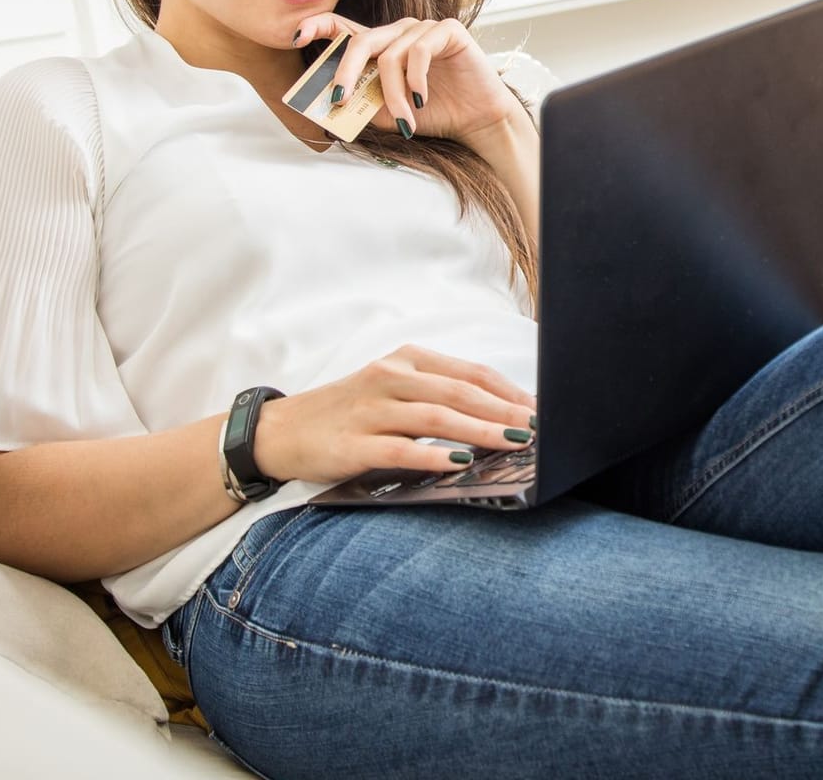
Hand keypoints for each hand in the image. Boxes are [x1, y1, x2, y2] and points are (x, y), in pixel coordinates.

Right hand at [248, 345, 536, 484]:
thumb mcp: (393, 393)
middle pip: (459, 392)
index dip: (510, 391)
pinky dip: (431, 455)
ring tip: (513, 442)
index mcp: (406, 360)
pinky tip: (458, 462)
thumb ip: (437, 397)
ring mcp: (370, 410)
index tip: (542, 410)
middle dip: (504, 411)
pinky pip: (398, 449)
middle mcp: (390, 378)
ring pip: (434, 417)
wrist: (280, 432)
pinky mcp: (352, 444)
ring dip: (479, 430)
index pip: (470, 373)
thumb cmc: (348, 414)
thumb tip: (500, 417)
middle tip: (540, 429)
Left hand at [293, 14, 525, 145]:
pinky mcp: (447, 30)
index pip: (343, 27)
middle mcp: (398, 31)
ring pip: (391, 56)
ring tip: (404, 121)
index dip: (318, 25)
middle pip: (360, 42)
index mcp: (381, 46)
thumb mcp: (387, 113)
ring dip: (393, 94)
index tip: (296, 36)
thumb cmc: (432, 114)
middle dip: (346, 72)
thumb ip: (361, 104)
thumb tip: (326, 107)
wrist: (477, 121)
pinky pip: (419, 51)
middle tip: (339, 100)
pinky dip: (416, 80)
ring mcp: (423, 28)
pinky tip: (422, 101)